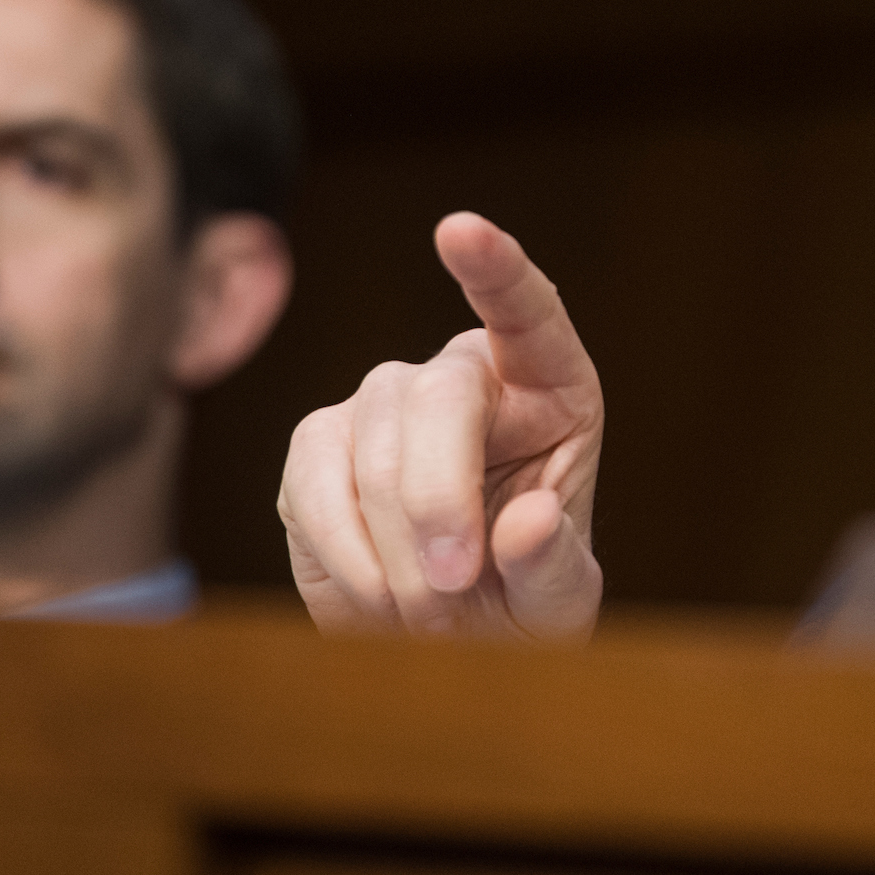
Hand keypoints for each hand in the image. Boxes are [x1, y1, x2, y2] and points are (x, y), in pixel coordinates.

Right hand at [278, 212, 603, 637]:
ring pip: (369, 440)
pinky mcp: (320, 450)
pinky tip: (377, 601)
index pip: (525, 308)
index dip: (495, 267)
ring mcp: (383, 406)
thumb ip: (554, 564)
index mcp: (546, 385)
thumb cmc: (526, 599)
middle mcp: (464, 377)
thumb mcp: (561, 599)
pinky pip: (312, 479)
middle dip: (438, 501)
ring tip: (430, 618)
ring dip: (396, 546)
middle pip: (437, 398)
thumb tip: (531, 521)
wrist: (456, 645)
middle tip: (455, 591)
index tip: (459, 230)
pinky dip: (344, 550)